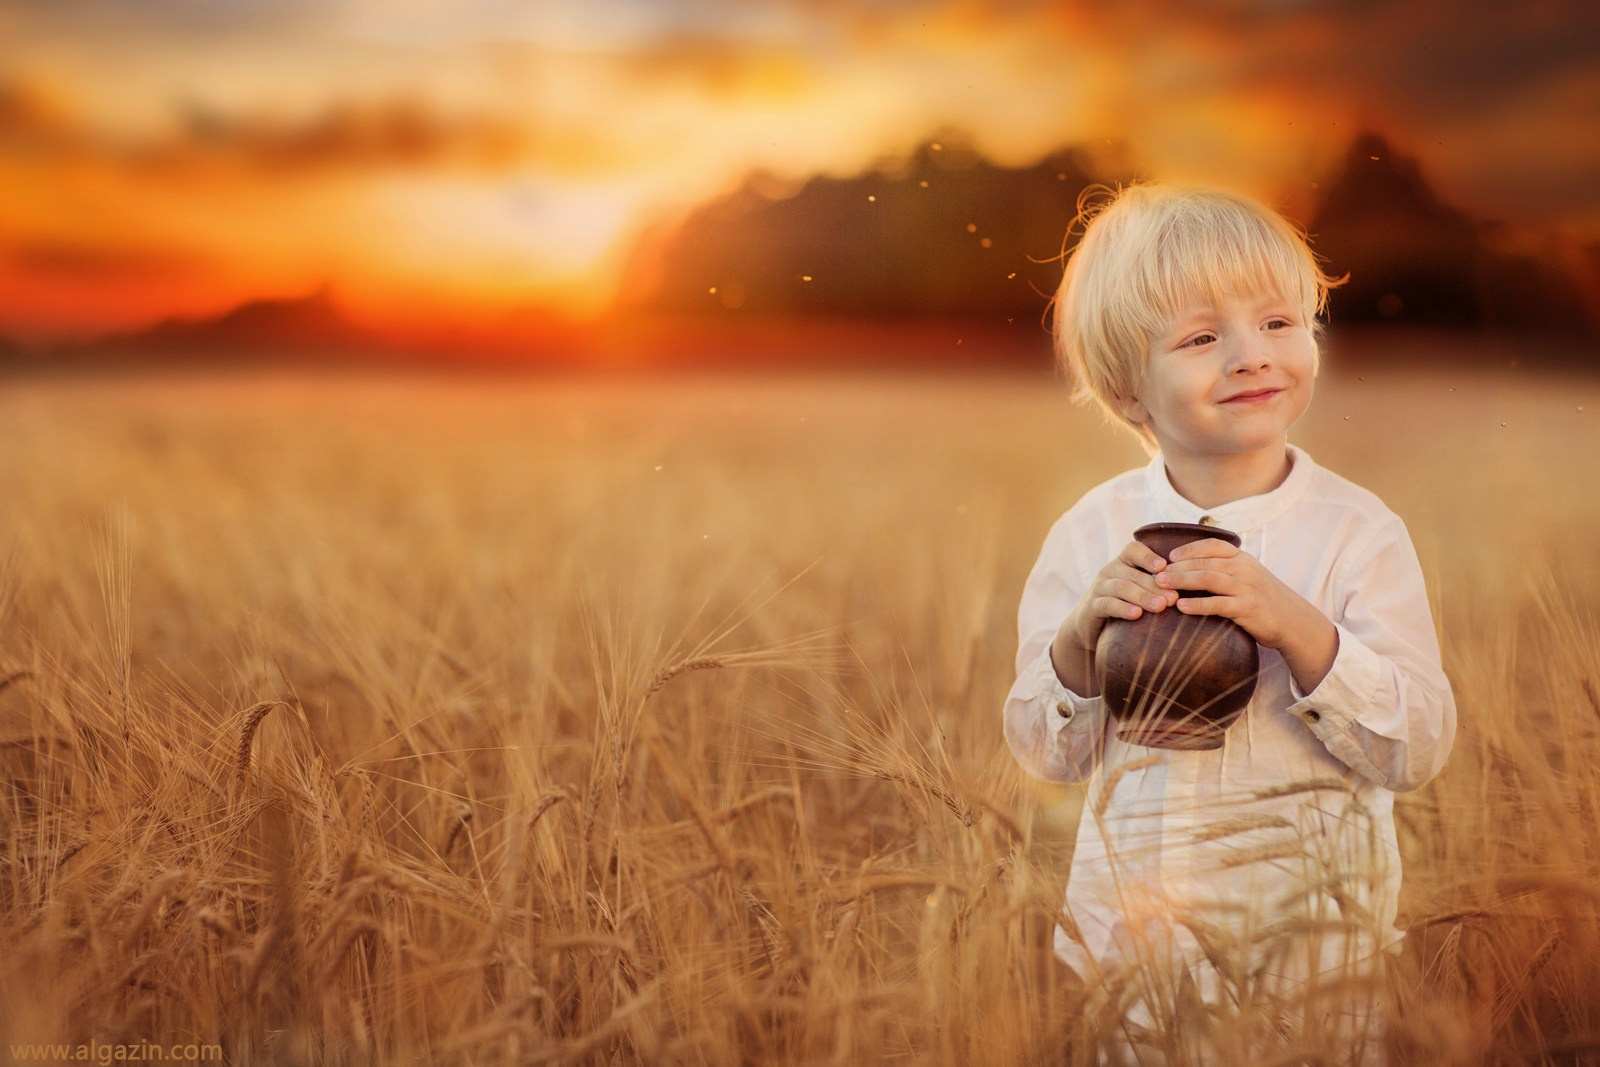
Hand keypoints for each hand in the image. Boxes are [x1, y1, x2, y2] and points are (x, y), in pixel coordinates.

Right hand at [1050, 541, 1179, 693]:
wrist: (1093, 626)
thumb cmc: (1127, 605)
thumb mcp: (1141, 589)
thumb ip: (1161, 582)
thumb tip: (1199, 580)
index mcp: (1124, 562)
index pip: (1133, 549)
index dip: (1148, 556)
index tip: (1165, 566)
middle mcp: (1110, 571)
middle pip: (1132, 572)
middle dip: (1155, 584)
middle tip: (1174, 596)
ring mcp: (1099, 588)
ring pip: (1121, 587)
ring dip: (1142, 596)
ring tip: (1160, 607)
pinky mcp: (1092, 607)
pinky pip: (1107, 604)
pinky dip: (1122, 608)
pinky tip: (1136, 615)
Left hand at [1156, 538, 1337, 692]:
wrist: (1293, 621)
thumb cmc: (1263, 600)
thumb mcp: (1247, 578)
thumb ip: (1225, 570)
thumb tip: (1191, 569)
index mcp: (1243, 559)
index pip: (1213, 545)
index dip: (1189, 549)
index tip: (1169, 556)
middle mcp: (1244, 569)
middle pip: (1205, 562)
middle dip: (1178, 566)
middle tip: (1155, 573)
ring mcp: (1246, 588)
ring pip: (1208, 578)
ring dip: (1182, 581)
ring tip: (1162, 586)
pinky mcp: (1248, 608)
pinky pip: (1218, 604)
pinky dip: (1198, 604)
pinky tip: (1181, 607)